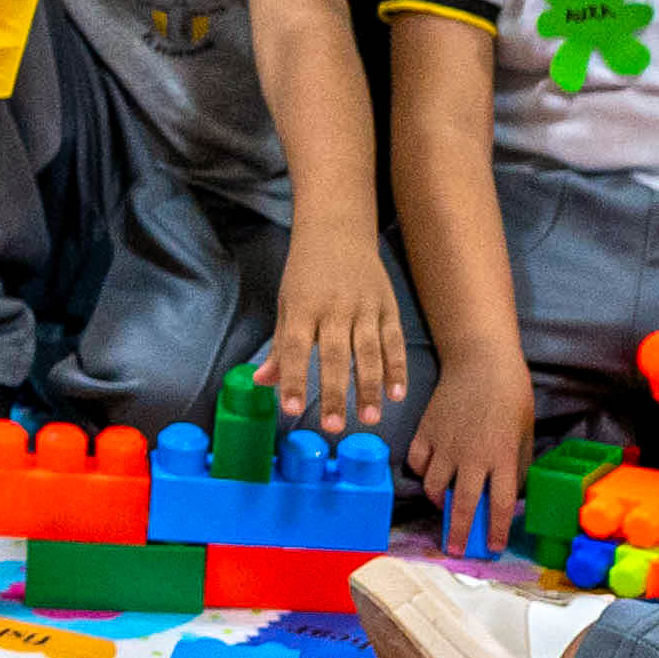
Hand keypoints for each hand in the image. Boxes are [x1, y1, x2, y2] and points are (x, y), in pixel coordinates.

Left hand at [265, 223, 408, 433]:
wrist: (337, 230)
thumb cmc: (306, 273)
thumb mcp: (286, 304)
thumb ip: (279, 347)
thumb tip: (261, 382)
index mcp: (302, 307)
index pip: (295, 347)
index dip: (294, 379)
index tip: (291, 409)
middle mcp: (334, 307)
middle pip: (334, 354)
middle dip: (335, 392)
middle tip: (333, 427)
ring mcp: (364, 307)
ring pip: (369, 351)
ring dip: (370, 387)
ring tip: (369, 418)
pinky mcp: (387, 306)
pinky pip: (393, 341)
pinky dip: (397, 368)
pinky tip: (397, 394)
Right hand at [413, 354, 535, 556]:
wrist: (480, 359)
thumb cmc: (511, 392)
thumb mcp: (525, 430)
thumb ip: (519, 463)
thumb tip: (513, 491)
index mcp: (501, 456)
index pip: (498, 504)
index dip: (495, 530)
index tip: (491, 546)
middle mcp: (471, 456)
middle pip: (461, 505)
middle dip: (458, 533)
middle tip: (454, 549)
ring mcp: (445, 444)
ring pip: (433, 487)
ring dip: (438, 501)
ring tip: (443, 504)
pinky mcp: (426, 431)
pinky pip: (418, 462)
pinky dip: (423, 472)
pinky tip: (431, 472)